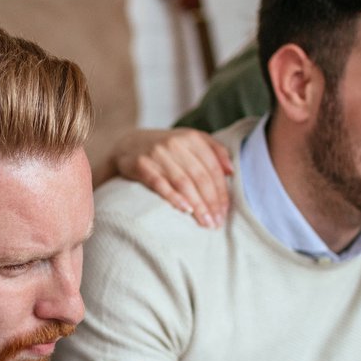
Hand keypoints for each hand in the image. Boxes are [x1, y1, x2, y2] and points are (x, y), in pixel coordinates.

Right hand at [109, 127, 232, 227]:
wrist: (129, 144)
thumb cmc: (167, 148)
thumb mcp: (191, 142)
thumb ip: (214, 151)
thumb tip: (231, 171)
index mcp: (192, 138)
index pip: (212, 167)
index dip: (221, 191)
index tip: (225, 211)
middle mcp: (175, 143)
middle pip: (200, 177)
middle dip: (211, 202)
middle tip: (216, 222)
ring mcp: (158, 154)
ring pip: (183, 182)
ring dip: (197, 205)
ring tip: (205, 222)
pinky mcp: (142, 165)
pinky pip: (160, 184)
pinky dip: (174, 197)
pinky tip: (185, 210)